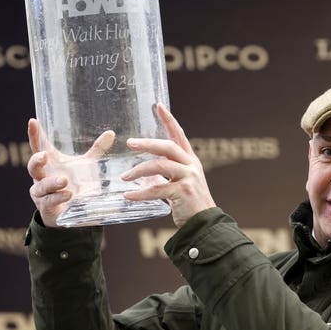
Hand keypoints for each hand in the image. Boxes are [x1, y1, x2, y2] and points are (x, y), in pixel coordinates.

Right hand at [27, 119, 114, 227]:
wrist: (69, 211)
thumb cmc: (74, 183)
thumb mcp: (86, 165)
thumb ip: (96, 150)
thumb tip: (111, 133)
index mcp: (50, 164)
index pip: (39, 146)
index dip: (34, 135)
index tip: (33, 121)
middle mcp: (42, 177)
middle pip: (33, 166)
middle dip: (37, 160)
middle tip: (44, 155)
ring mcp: (42, 194)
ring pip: (41, 186)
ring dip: (52, 183)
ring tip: (65, 181)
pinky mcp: (47, 208)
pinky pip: (49, 202)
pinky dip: (58, 197)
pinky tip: (68, 194)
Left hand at [121, 104, 215, 227]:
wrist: (205, 224)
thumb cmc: (191, 204)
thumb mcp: (180, 183)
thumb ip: (165, 175)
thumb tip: (143, 173)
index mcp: (190, 160)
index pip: (179, 134)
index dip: (169, 119)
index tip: (158, 106)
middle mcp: (191, 165)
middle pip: (167, 147)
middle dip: (147, 143)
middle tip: (130, 143)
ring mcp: (188, 178)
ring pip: (160, 167)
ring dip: (139, 170)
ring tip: (124, 177)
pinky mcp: (183, 192)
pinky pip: (157, 189)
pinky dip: (140, 193)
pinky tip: (128, 195)